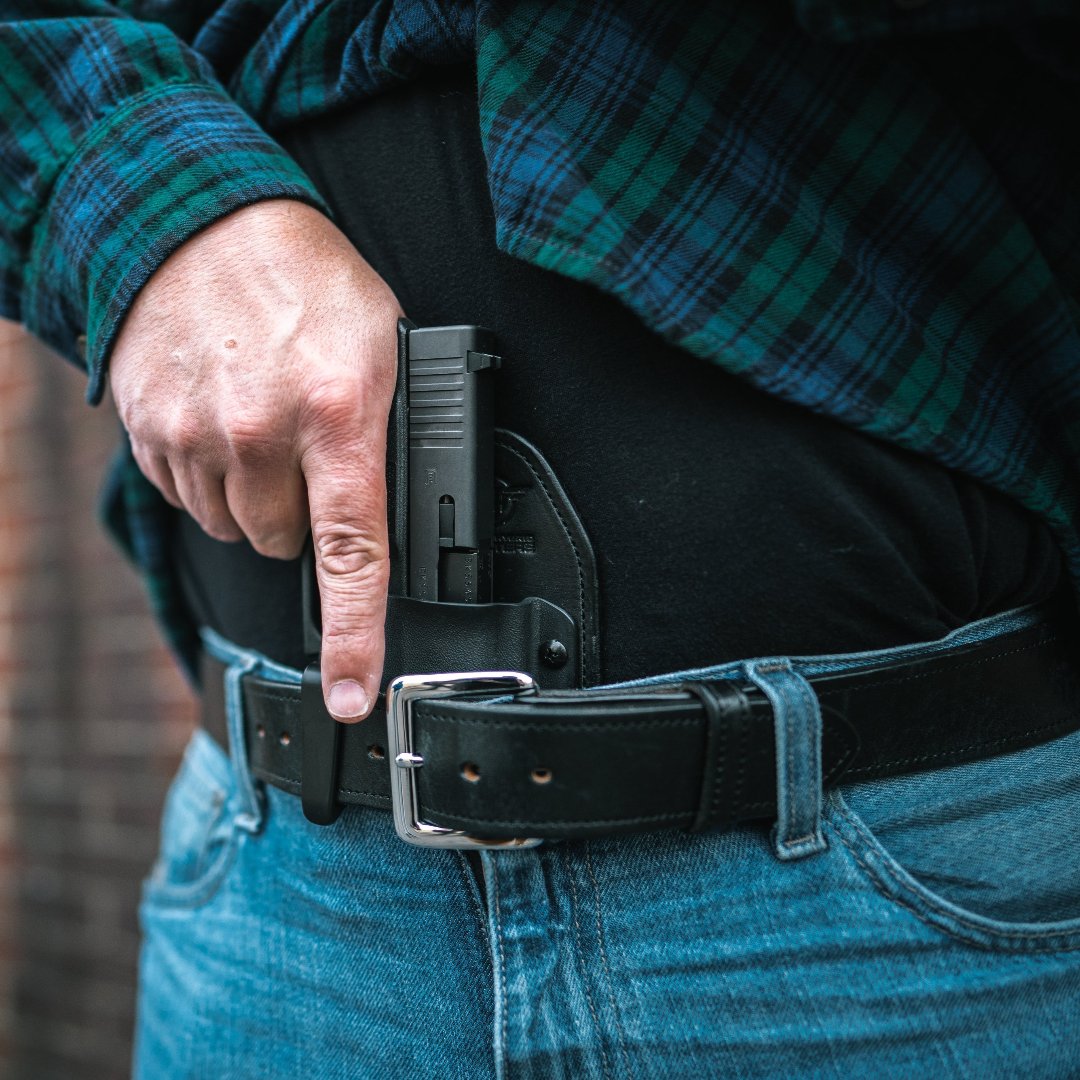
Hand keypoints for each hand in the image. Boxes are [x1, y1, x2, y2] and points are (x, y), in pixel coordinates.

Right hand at [110, 199, 401, 721]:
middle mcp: (260, 434)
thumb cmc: (309, 283)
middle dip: (302, 514)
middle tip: (309, 448)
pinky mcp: (149, 431)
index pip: (352, 552)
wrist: (204, 223)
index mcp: (337, 416)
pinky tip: (223, 421)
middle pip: (286, 543)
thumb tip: (395, 513)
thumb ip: (387, 437)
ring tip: (264, 424)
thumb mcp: (384, 349)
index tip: (353, 692)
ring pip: (236, 527)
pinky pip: (188, 497)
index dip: (357, 635)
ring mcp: (196, 435)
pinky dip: (211, 476)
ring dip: (255, 496)